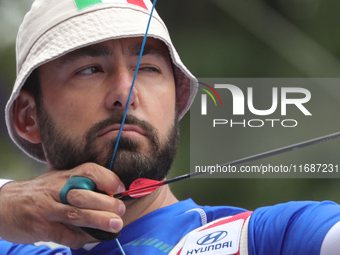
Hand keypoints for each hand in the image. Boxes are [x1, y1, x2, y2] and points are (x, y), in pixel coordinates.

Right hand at [0, 163, 124, 248]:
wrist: (3, 205)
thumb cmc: (38, 194)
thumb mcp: (57, 182)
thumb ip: (78, 186)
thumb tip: (109, 193)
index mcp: (63, 177)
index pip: (89, 170)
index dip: (107, 178)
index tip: (120, 188)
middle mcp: (56, 190)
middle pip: (85, 195)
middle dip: (107, 203)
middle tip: (121, 211)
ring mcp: (48, 209)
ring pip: (77, 214)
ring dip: (99, 221)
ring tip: (115, 225)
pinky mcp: (41, 227)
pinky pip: (65, 235)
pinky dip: (79, 238)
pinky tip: (87, 238)